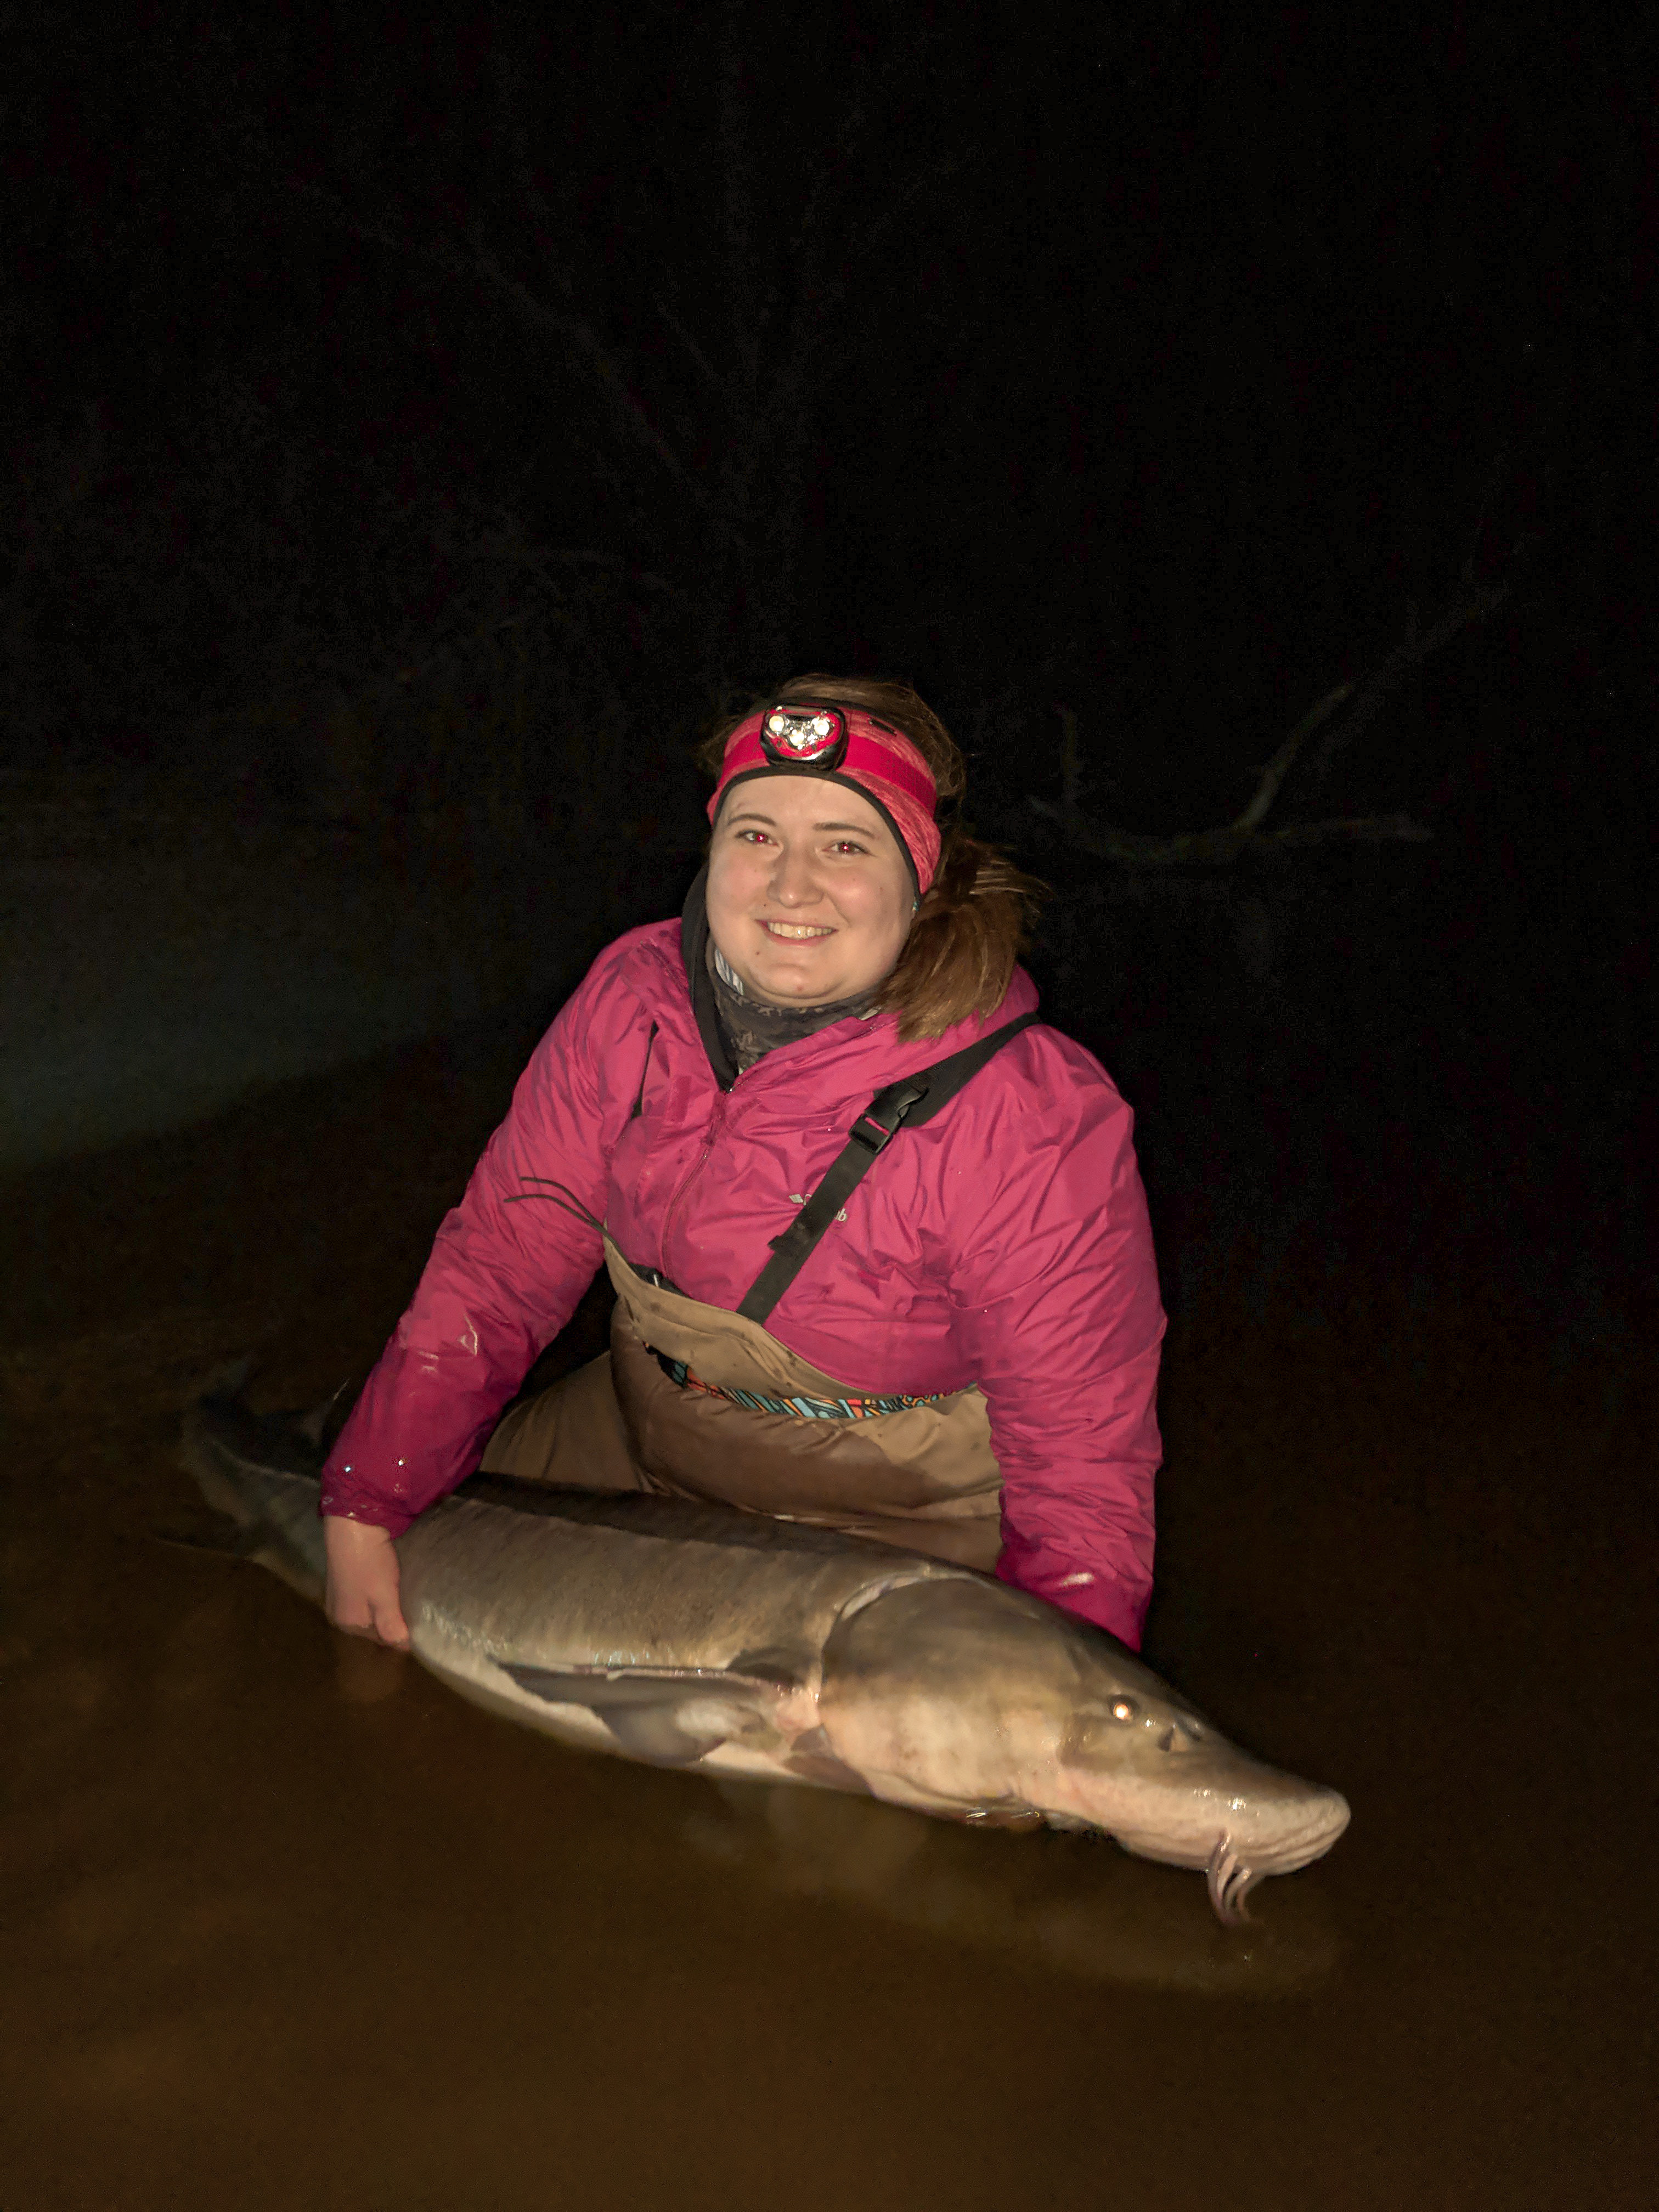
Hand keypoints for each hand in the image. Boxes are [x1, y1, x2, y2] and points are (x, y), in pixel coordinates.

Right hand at [323, 1515, 410, 1649]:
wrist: (353, 1520)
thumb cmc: (369, 1562)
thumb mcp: (383, 1597)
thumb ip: (391, 1625)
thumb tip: (404, 1646)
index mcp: (347, 1623)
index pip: (382, 1639)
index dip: (403, 1632)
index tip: (423, 1623)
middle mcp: (340, 1613)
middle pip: (376, 1625)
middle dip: (395, 1619)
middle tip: (418, 1607)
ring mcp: (340, 1594)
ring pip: (372, 1609)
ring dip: (389, 1604)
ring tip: (408, 1594)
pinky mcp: (346, 1576)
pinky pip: (368, 1594)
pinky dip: (381, 1591)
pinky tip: (393, 1581)